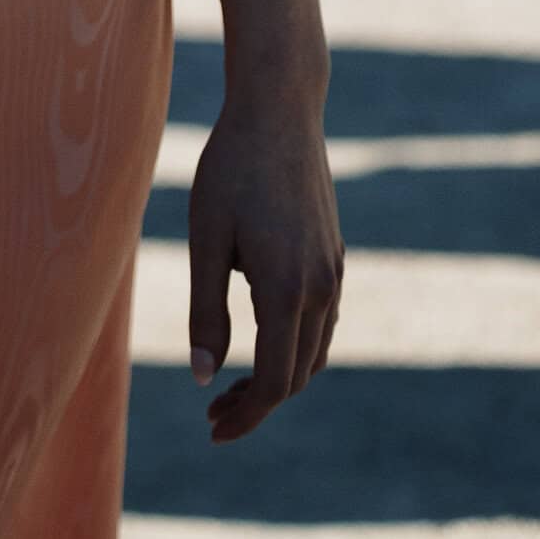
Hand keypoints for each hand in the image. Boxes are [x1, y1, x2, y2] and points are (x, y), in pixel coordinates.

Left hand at [187, 98, 343, 443]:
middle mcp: (320, 287)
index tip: (213, 429)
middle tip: (215, 414)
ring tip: (234, 384)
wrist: (280, 109)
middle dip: (259, 403)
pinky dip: (297, 345)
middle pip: (298, 375)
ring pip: (315, 351)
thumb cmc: (230, 167)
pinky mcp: (335, 253)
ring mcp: (334, 270)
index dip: (246, 414)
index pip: (275, 381)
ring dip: (281, 377)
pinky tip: (263, 338)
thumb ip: (205, 309)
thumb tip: (203, 377)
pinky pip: (323, 320)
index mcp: (285, 289)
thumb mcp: (205, 236)